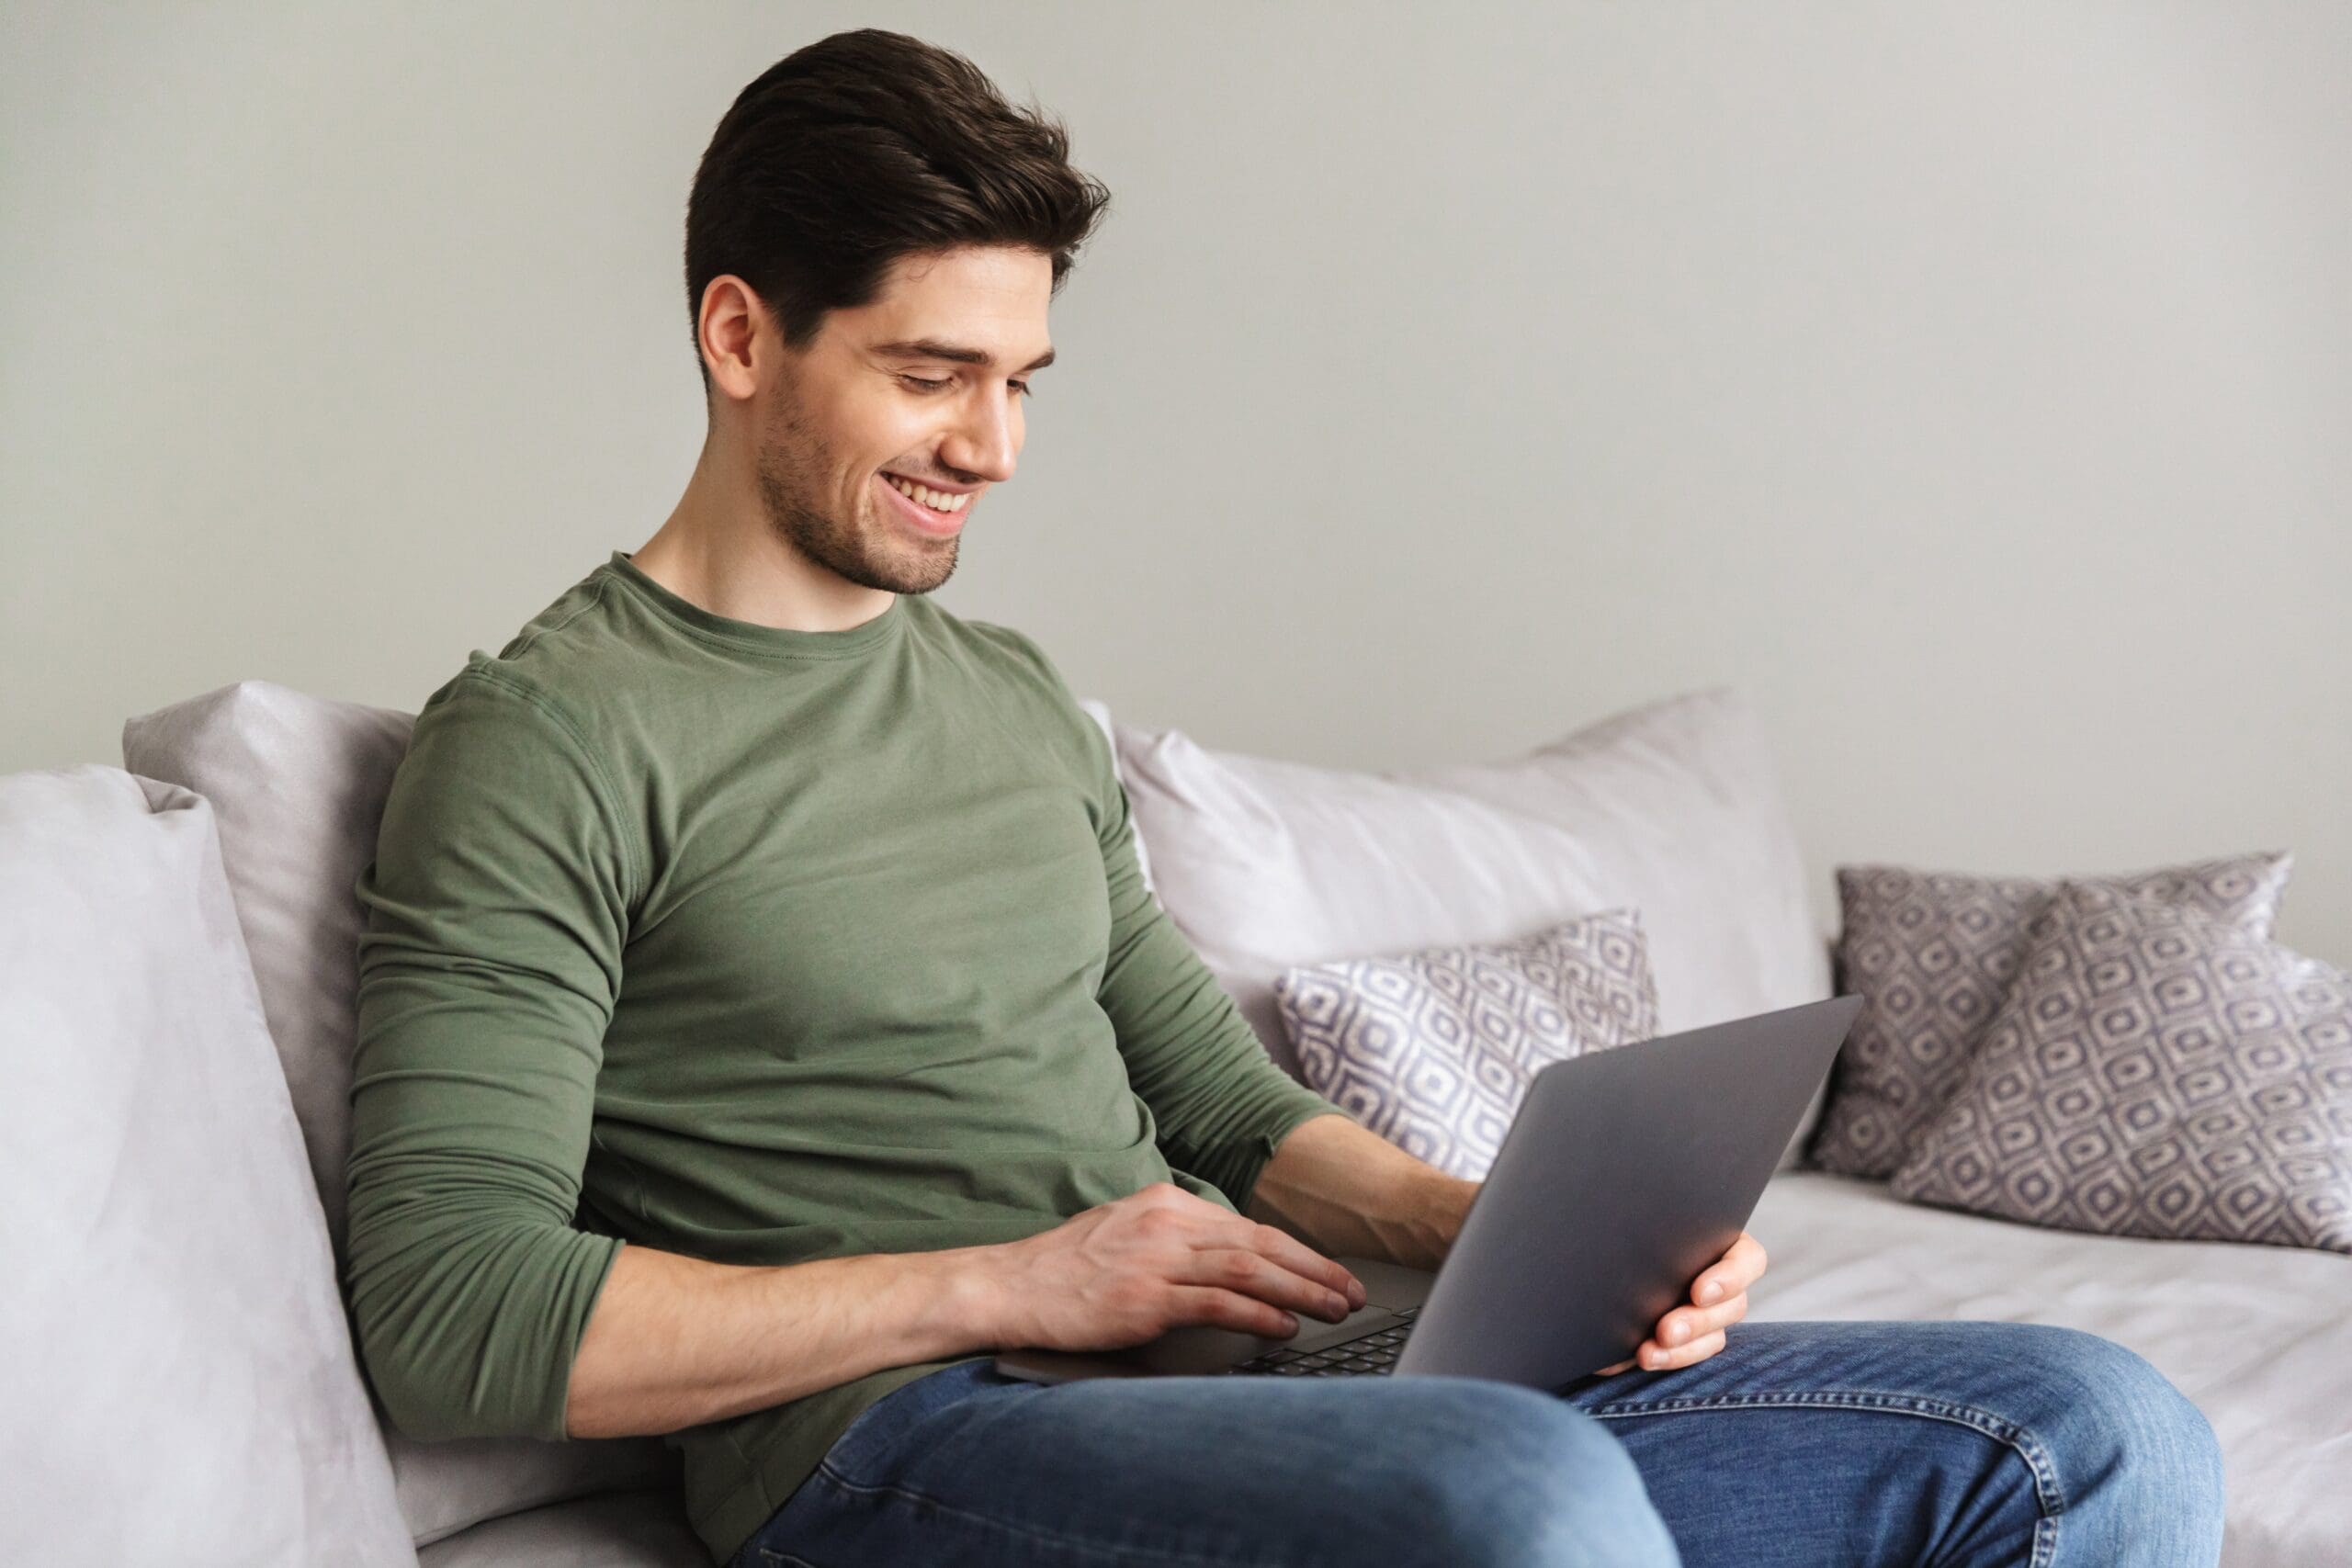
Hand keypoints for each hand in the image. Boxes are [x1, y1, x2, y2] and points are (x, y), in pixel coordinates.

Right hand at [976, 1181, 1369, 1350]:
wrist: (1008, 1286)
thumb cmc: (1063, 1270)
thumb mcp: (1125, 1235)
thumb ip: (1176, 1242)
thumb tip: (1228, 1265)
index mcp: (1166, 1204)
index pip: (1248, 1228)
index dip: (1297, 1253)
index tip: (1330, 1273)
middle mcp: (1167, 1223)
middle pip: (1259, 1244)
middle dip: (1314, 1270)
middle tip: (1353, 1292)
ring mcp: (1156, 1259)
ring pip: (1247, 1270)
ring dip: (1300, 1291)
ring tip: (1335, 1310)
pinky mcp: (1144, 1297)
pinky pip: (1215, 1303)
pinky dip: (1257, 1315)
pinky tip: (1283, 1327)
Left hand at [1590, 1231, 1766, 1376]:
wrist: (1600, 1254)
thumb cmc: (1627, 1221)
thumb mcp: (1642, 1216)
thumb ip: (1649, 1224)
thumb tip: (1631, 1238)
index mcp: (1720, 1240)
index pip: (1748, 1259)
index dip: (1731, 1277)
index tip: (1699, 1292)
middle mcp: (1721, 1278)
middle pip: (1732, 1306)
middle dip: (1697, 1321)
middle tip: (1666, 1330)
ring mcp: (1709, 1312)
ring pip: (1713, 1337)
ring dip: (1682, 1349)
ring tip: (1647, 1354)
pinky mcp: (1689, 1338)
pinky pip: (1687, 1356)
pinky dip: (1665, 1359)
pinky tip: (1639, 1358)